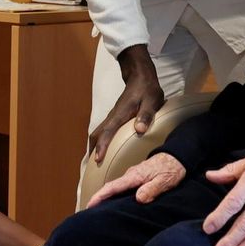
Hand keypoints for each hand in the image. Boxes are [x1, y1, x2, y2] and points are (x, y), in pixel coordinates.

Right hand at [87, 153, 185, 207]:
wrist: (178, 155)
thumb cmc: (172, 168)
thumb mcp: (165, 181)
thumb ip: (151, 189)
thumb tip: (138, 199)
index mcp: (135, 176)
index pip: (113, 187)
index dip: (100, 196)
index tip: (89, 205)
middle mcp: (131, 174)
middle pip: (110, 187)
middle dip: (98, 198)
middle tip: (89, 210)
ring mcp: (133, 174)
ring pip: (117, 187)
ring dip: (107, 196)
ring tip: (100, 209)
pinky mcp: (137, 176)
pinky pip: (123, 186)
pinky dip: (116, 194)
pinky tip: (116, 201)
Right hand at [88, 45, 163, 164]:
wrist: (140, 77)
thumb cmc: (147, 89)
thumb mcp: (152, 100)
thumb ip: (146, 115)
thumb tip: (139, 129)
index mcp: (120, 115)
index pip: (108, 132)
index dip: (102, 146)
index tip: (98, 160)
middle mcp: (113, 117)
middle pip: (97, 135)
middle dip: (93, 151)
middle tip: (93, 169)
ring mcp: (112, 117)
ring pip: (98, 133)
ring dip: (94, 147)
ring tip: (95, 163)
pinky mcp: (114, 118)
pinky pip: (103, 131)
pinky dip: (99, 142)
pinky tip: (104, 150)